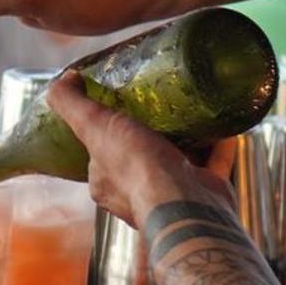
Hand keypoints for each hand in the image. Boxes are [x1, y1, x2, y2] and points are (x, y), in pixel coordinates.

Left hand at [44, 72, 232, 227]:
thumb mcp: (93, 125)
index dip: (106, 130)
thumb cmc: (135, 167)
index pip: (100, 153)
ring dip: (186, 139)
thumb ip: (71, 104)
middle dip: (149, 133)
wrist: (185, 204)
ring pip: (178, 162)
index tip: (117, 106)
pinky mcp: (204, 192)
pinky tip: (223, 126)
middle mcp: (137, 193)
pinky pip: (213, 164)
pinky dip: (219, 146)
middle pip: (141, 155)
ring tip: (191, 111)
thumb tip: (62, 80)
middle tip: (159, 105)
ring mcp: (173, 194)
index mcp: (106, 182)